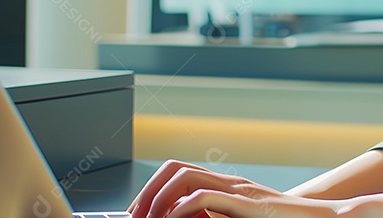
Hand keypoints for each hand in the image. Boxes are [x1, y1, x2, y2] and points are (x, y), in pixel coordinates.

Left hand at [128, 160, 345, 217]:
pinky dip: (181, 209)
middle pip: (175, 169)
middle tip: (136, 216)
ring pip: (184, 177)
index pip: (179, 172)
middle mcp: (229, 181)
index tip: (139, 212)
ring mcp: (238, 190)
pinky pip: (204, 197)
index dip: (153, 188)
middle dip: (148, 192)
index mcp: (226, 185)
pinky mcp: (246, 204)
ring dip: (159, 198)